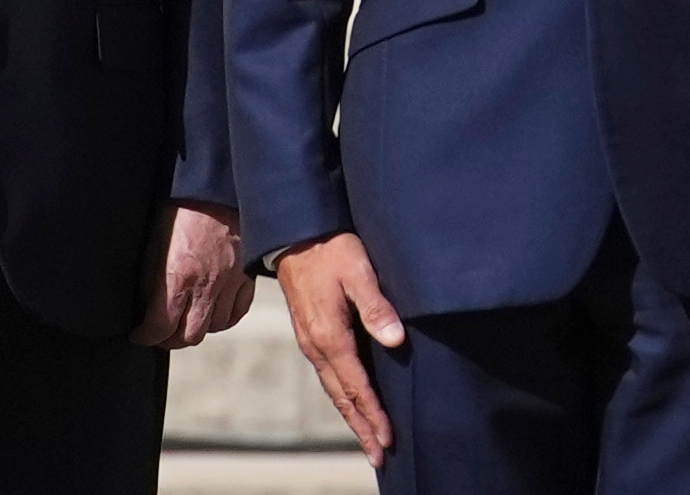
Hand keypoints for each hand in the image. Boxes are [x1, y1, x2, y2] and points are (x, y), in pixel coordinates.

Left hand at [131, 201, 255, 347]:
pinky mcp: (246, 276)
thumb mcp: (155, 241)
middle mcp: (206, 286)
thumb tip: (147, 303)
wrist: (218, 187)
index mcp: (178, 276)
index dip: (145, 336)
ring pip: (213, 327)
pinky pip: (237, 311)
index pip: (159, 327)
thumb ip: (151, 277)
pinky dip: (223, 317)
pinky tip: (212, 311)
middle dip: (169, 339)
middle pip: (188, 336)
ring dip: (197, 328)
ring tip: (186, 319)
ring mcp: (230, 283)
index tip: (139, 334)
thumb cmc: (183, 208)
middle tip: (161, 332)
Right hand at [274, 232, 405, 468]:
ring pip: (332, 388)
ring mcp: (309, 341)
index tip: (388, 440)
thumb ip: (376, 306)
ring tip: (366, 437)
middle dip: (361, 427)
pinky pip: (326, 374)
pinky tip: (348, 398)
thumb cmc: (330, 248)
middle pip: (342, 397)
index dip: (374, 415)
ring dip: (350, 415)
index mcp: (330, 336)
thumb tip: (395, 340)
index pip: (357, 386)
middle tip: (379, 456)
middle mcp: (316, 346)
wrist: (294, 232)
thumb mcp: (358, 270)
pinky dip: (340, 395)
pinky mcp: (309, 332)